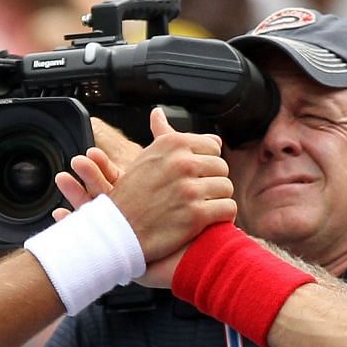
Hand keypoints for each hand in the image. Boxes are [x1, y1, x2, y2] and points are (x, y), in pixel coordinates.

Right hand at [56, 109, 230, 279]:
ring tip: (198, 208)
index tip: (192, 177)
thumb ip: (160, 135)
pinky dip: (221, 217)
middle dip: (211, 182)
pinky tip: (207, 221)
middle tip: (194, 196)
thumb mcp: (143, 157)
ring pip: (226, 188)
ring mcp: (189, 189)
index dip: (205, 164)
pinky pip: (228, 209)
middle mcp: (181, 163)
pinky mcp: (196, 215)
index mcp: (172, 144)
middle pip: (222, 168)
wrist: (118, 232)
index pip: (213, 146)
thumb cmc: (130, 196)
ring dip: (216, 200)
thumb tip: (159, 113)